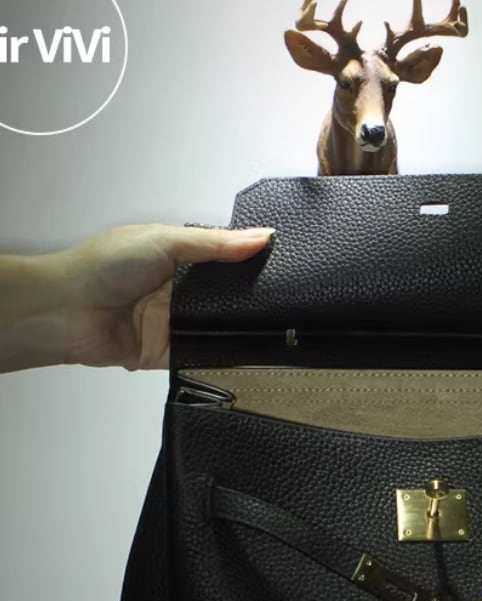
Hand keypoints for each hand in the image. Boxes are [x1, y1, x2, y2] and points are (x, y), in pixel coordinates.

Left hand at [0, 224, 274, 373]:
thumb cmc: (103, 266)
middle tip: (286, 297)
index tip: (283, 261)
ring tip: (275, 325)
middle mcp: (177, 290)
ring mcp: (175, 323)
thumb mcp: (164, 241)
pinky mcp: (172, 353)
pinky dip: (221, 353)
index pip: (223, 260)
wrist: (67, 311)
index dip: (249, 261)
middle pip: (225, 295)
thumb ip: (214, 244)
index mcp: (176, 258)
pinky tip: (245, 349)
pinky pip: (204, 354)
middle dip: (249, 297)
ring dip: (236, 326)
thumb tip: (261, 236)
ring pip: (219, 326)